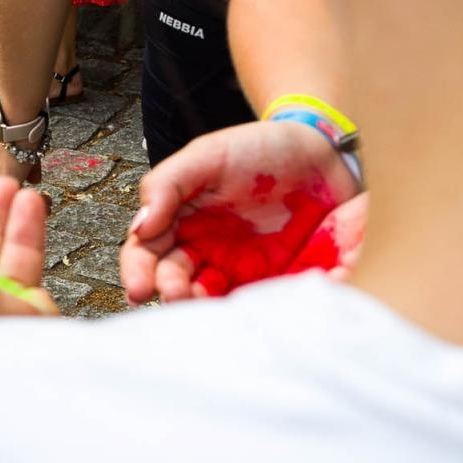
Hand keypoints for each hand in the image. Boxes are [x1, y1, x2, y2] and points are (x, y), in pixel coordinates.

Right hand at [122, 121, 363, 303]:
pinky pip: (262, 304)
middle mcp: (207, 252)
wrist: (324, 154)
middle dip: (171, 294)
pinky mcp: (279, 280)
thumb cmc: (260, 148)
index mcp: (182, 223)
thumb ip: (167, 185)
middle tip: (177, 295)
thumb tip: (139, 227)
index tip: (138, 288)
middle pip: (176, 283)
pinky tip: (250, 311)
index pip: (147, 253)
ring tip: (209, 309)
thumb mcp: (207, 155)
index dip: (137, 272)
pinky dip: (255, 313)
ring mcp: (242, 270)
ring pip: (213, 302)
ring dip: (206, 311)